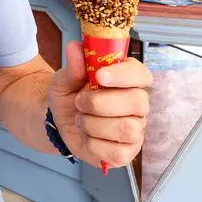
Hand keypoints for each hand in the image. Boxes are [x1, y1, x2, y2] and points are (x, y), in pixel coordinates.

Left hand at [48, 41, 151, 168]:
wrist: (59, 121)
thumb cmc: (70, 96)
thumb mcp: (65, 78)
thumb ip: (73, 66)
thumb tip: (75, 48)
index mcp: (127, 81)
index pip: (142, 74)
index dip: (124, 75)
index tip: (99, 76)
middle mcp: (137, 105)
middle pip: (137, 102)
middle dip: (100, 103)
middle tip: (79, 102)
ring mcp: (135, 130)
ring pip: (127, 128)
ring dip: (94, 124)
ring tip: (81, 119)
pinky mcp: (127, 153)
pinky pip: (117, 152)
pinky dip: (94, 144)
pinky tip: (87, 137)